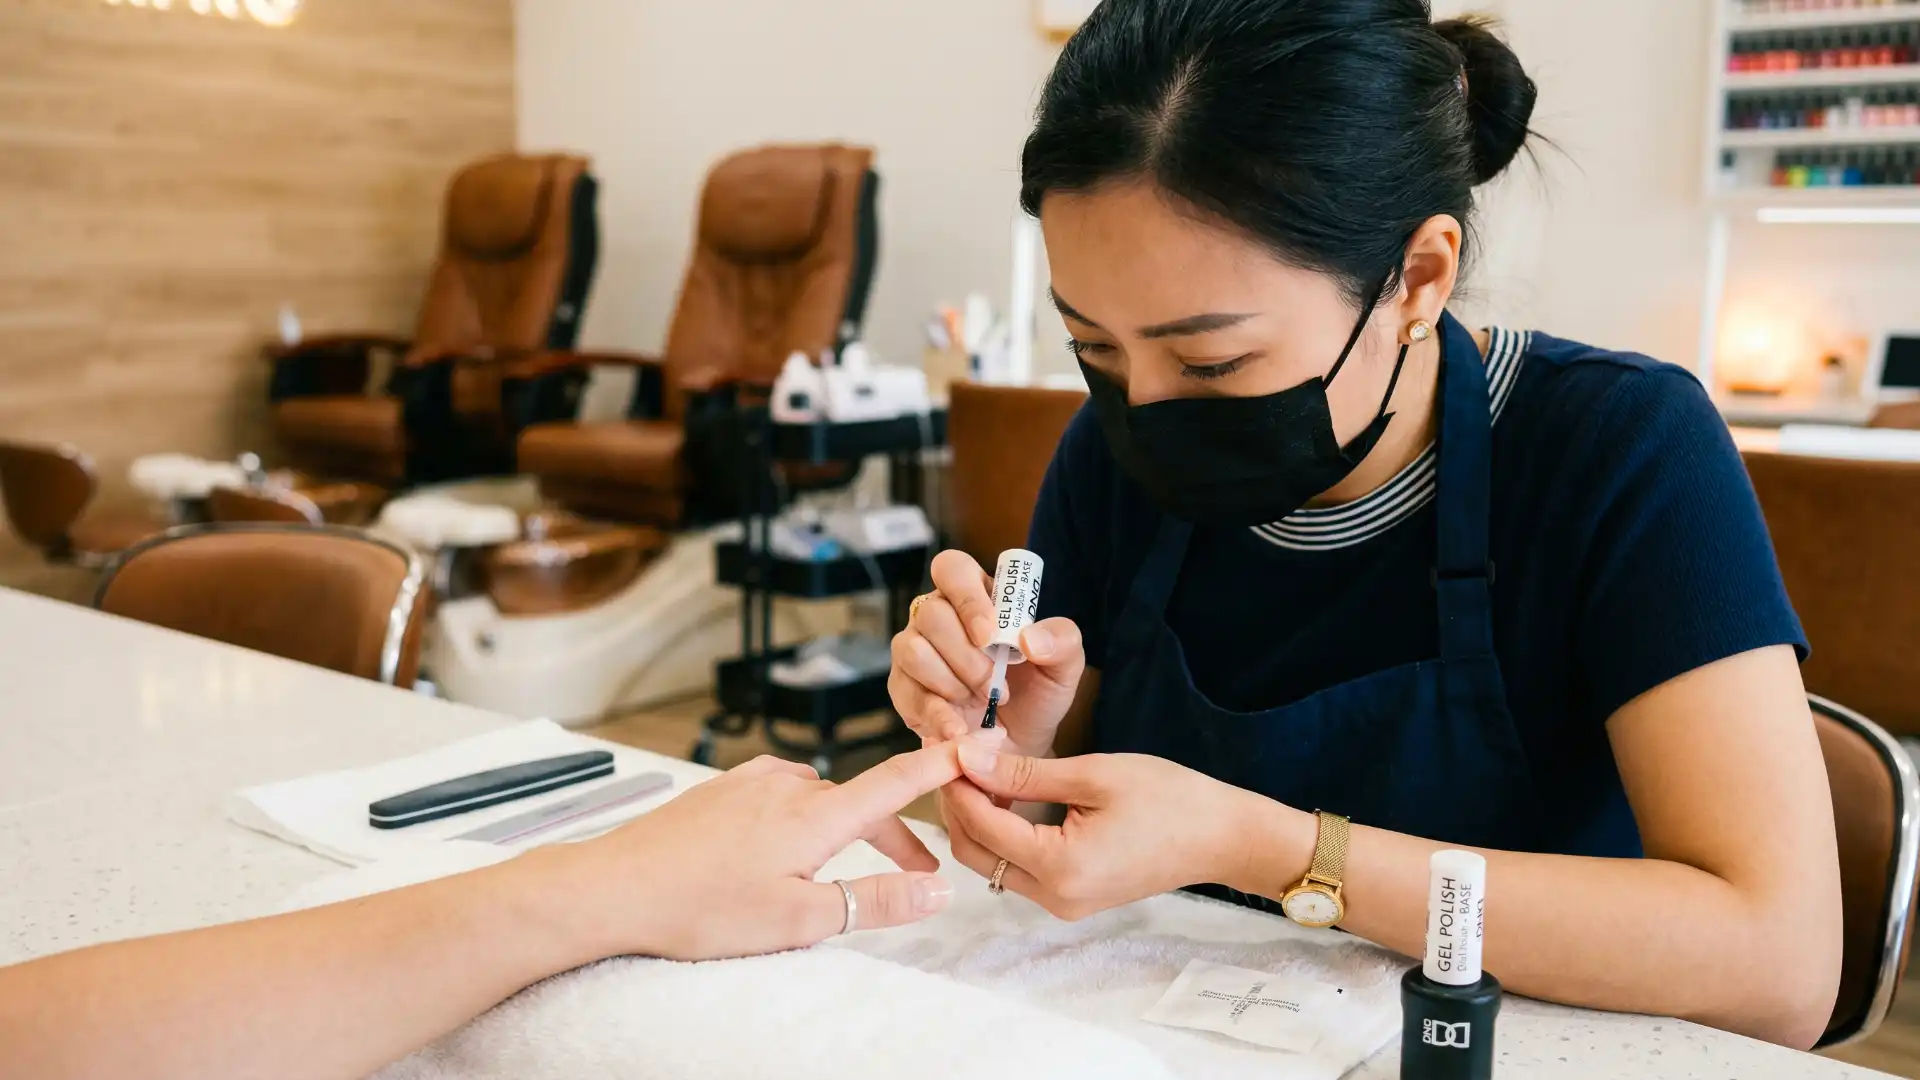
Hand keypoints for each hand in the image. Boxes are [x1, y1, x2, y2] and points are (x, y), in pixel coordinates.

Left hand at [541, 745, 963, 961]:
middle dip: (892, 834)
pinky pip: (777, 795)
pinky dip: (799, 817)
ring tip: (841, 865)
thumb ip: (874, 901)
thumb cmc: (702, 908)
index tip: (969, 751)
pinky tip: (781, 846)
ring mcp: (749, 782)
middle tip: (918, 871)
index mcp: (816, 815)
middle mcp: (787, 786)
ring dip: (841, 826)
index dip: (936, 768)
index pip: (894, 784)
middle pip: (859, 800)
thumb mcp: (800, 920)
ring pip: (816, 797)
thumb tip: (937, 891)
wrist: (614, 887)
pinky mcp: (719, 789)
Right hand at [888, 549, 1085, 757]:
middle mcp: (938, 616)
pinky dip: (937, 715)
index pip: (952, 569)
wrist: (1018, 745)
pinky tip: (959, 729)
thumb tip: (1028, 638)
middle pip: (931, 614)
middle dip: (967, 658)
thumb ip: (1062, 641)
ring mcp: (914, 650)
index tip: (989, 636)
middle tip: (994, 685)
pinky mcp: (903, 688)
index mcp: (976, 596)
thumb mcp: (1065, 667)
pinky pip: (906, 692)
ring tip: (979, 703)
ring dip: (952, 684)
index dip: (967, 598)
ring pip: (913, 650)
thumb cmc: (1037, 695)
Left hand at [941, 738, 1311, 919]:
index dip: (957, 785)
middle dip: (959, 806)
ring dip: (978, 820)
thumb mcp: (1094, 774)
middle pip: (974, 853)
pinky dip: (1003, 835)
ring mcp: (1063, 904)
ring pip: (991, 864)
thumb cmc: (1169, 799)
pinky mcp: (1072, 899)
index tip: (949, 746)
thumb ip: (1024, 773)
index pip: (980, 827)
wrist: (1221, 837)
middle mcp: (1055, 897)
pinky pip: (1018, 869)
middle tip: (960, 758)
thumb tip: (967, 758)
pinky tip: (1008, 796)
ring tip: (982, 770)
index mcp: (1060, 866)